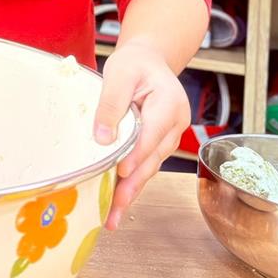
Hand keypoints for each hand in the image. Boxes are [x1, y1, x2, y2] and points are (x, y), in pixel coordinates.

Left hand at [94, 41, 189, 229]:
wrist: (148, 61)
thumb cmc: (134, 64)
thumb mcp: (119, 73)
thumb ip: (111, 103)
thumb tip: (103, 139)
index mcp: (169, 103)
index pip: (153, 133)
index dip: (137, 155)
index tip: (122, 173)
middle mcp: (175, 124)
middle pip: (152, 158)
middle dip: (133, 186)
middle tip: (114, 212)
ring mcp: (169, 137)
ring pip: (149, 167)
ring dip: (131, 192)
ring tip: (112, 217)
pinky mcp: (158, 144)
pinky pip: (145, 165)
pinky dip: (132, 183)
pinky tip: (118, 202)